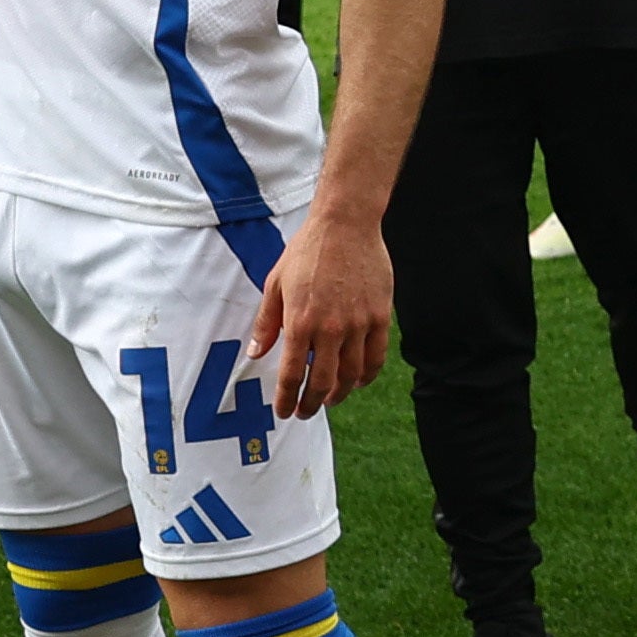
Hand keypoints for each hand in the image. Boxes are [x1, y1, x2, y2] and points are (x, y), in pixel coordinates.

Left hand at [250, 203, 395, 415]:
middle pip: (322, 382)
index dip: (287, 398)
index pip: (292, 374)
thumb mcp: (276, 283)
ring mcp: (358, 324)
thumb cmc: (308, 251)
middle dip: (311, 404)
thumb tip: (256, 353)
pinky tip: (358, 381)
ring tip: (330, 399)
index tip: (284, 410)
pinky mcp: (380, 317)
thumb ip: (267, 322)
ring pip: (351, 375)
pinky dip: (367, 376)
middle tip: (306, 411)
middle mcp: (330, 328)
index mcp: (300, 321)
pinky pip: (376, 358)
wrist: (346, 225)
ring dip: (339, 394)